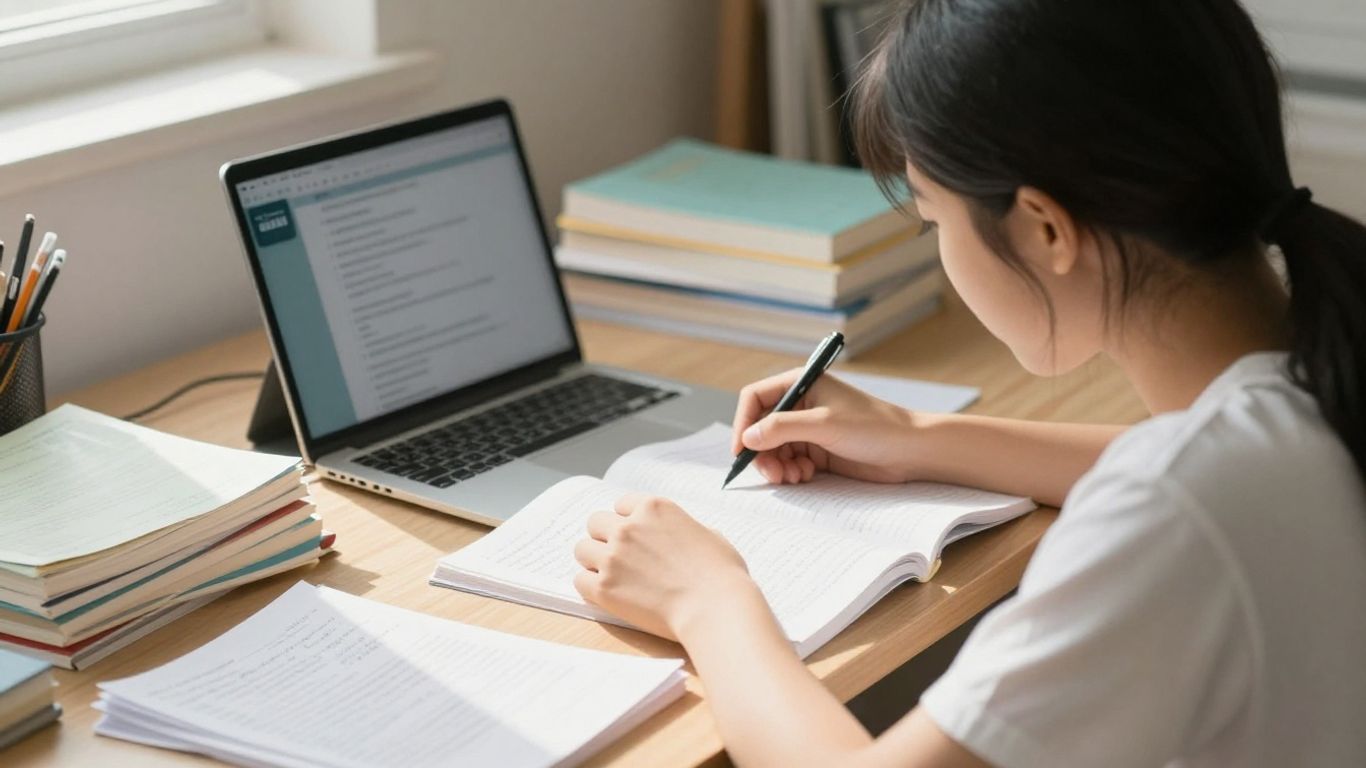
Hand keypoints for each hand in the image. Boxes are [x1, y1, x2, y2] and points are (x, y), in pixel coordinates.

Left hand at [573, 493, 757, 640]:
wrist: (715, 609)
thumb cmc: (721, 575)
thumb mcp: (709, 535)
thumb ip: (683, 528)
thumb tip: (676, 536)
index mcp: (654, 508)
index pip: (621, 505)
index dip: (626, 521)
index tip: (633, 537)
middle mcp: (628, 527)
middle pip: (595, 523)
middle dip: (605, 538)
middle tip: (620, 557)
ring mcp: (613, 557)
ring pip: (582, 549)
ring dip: (594, 561)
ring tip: (612, 577)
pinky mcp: (604, 588)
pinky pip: (579, 580)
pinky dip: (591, 587)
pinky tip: (609, 594)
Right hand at [732, 369, 917, 483]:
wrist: (910, 451)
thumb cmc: (874, 426)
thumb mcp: (824, 424)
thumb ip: (782, 428)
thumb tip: (747, 437)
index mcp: (801, 384)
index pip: (756, 398)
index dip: (743, 423)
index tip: (741, 450)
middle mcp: (801, 405)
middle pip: (761, 428)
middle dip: (762, 452)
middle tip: (771, 474)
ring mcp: (809, 429)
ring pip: (773, 449)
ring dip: (776, 466)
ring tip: (792, 477)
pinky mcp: (818, 450)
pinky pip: (789, 462)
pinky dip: (790, 472)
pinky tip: (805, 476)